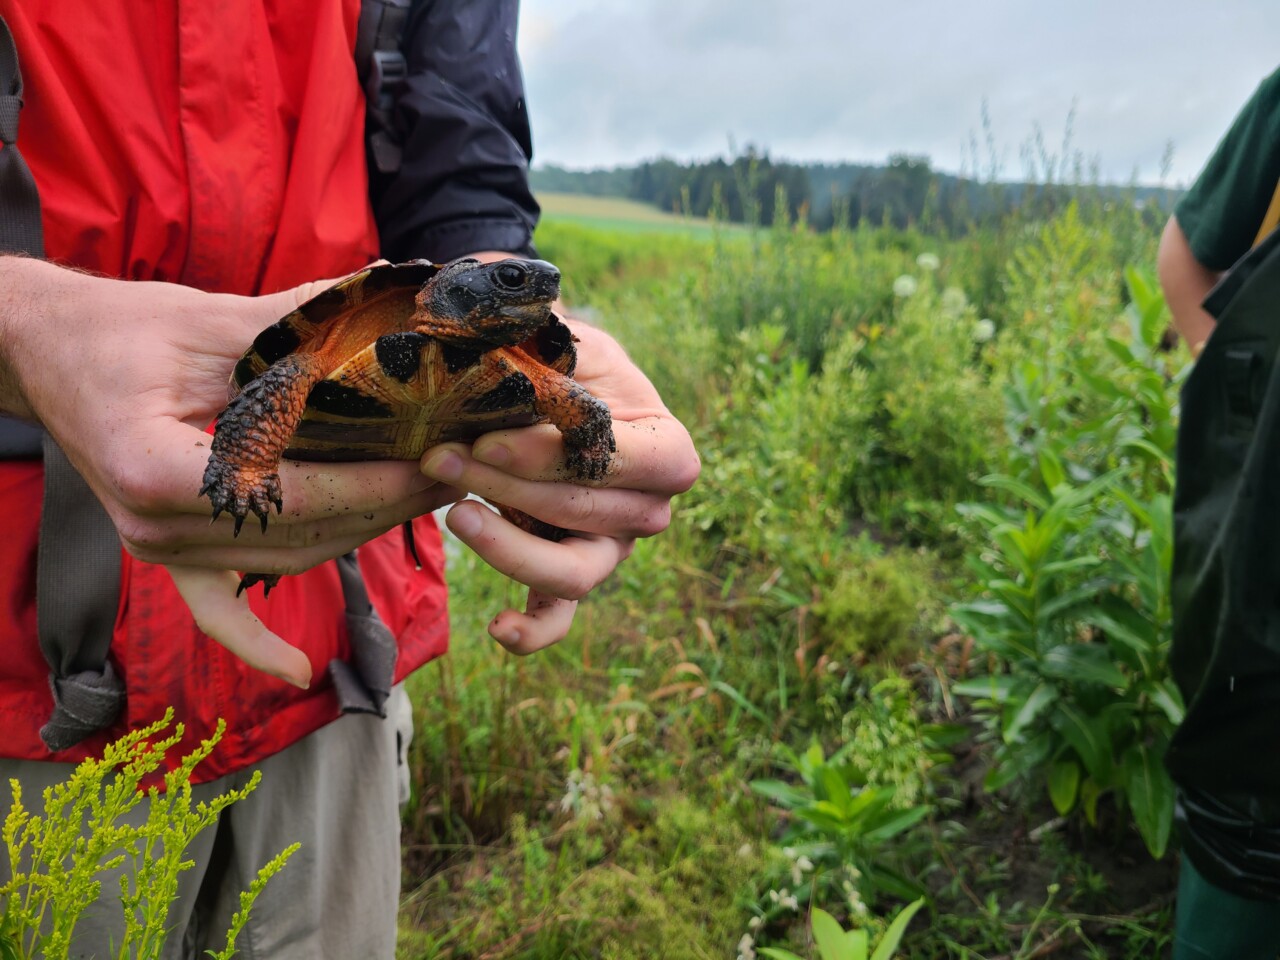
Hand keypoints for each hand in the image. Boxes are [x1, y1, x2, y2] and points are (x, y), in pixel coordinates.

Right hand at [0, 258, 458, 685]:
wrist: (48, 356)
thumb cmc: (120, 332)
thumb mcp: (208, 323)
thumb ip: (294, 330)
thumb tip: (385, 305)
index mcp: (156, 468)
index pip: (293, 495)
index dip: (373, 483)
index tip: (435, 460)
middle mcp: (154, 526)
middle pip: (301, 535)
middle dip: (387, 505)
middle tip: (456, 471)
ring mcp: (157, 549)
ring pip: (286, 561)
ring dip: (361, 534)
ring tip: (427, 499)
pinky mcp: (164, 552)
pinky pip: (215, 609)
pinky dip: (255, 641)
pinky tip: (299, 669)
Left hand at [421, 318, 699, 653]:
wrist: (550, 396)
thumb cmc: (566, 366)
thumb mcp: (569, 344)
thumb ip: (555, 344)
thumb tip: (512, 340)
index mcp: (667, 448)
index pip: (622, 460)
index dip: (552, 455)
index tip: (487, 437)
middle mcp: (648, 508)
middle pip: (585, 512)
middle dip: (507, 485)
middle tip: (440, 455)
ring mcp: (610, 551)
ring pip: (573, 573)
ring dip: (511, 549)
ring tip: (457, 515)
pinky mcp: (569, 577)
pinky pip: (557, 619)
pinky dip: (530, 631)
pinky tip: (495, 627)